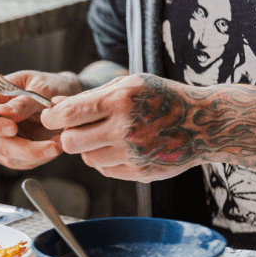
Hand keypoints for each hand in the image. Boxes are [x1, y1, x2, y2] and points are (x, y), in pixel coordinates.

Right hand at [0, 70, 80, 169]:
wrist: (63, 99)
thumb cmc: (48, 86)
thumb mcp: (41, 87)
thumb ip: (24, 100)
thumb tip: (3, 112)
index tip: (12, 128)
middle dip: (22, 148)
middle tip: (50, 146)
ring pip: (8, 156)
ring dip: (35, 155)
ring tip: (58, 145)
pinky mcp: (12, 153)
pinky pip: (21, 163)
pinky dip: (40, 158)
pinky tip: (54, 148)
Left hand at [40, 73, 206, 181]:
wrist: (204, 123)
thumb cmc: (162, 98)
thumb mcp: (129, 84)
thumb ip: (90, 96)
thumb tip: (54, 106)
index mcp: (120, 100)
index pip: (68, 114)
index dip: (51, 117)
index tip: (51, 117)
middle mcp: (125, 128)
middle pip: (70, 142)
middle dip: (67, 136)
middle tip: (76, 129)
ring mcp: (132, 153)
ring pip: (87, 158)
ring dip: (90, 149)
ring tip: (109, 136)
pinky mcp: (139, 172)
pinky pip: (105, 170)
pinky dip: (106, 160)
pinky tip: (123, 148)